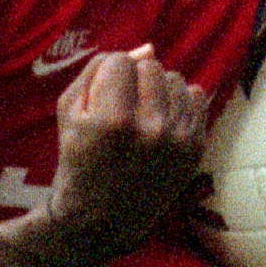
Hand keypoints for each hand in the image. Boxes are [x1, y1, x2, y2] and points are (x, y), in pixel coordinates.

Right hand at [41, 49, 209, 261]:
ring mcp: (178, 140)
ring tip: (143, 116)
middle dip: (134, 80)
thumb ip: (99, 68)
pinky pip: (197, 97)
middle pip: (151, 66)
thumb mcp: (69, 110)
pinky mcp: (195, 149)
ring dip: (158, 91)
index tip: (102, 99)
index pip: (121, 61)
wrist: (102, 218)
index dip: (108, 76)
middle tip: (123, 108)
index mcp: (113, 120)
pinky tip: (162, 122)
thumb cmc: (79, 160)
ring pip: (176, 79)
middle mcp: (151, 129)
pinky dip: (179, 104)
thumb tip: (148, 48)